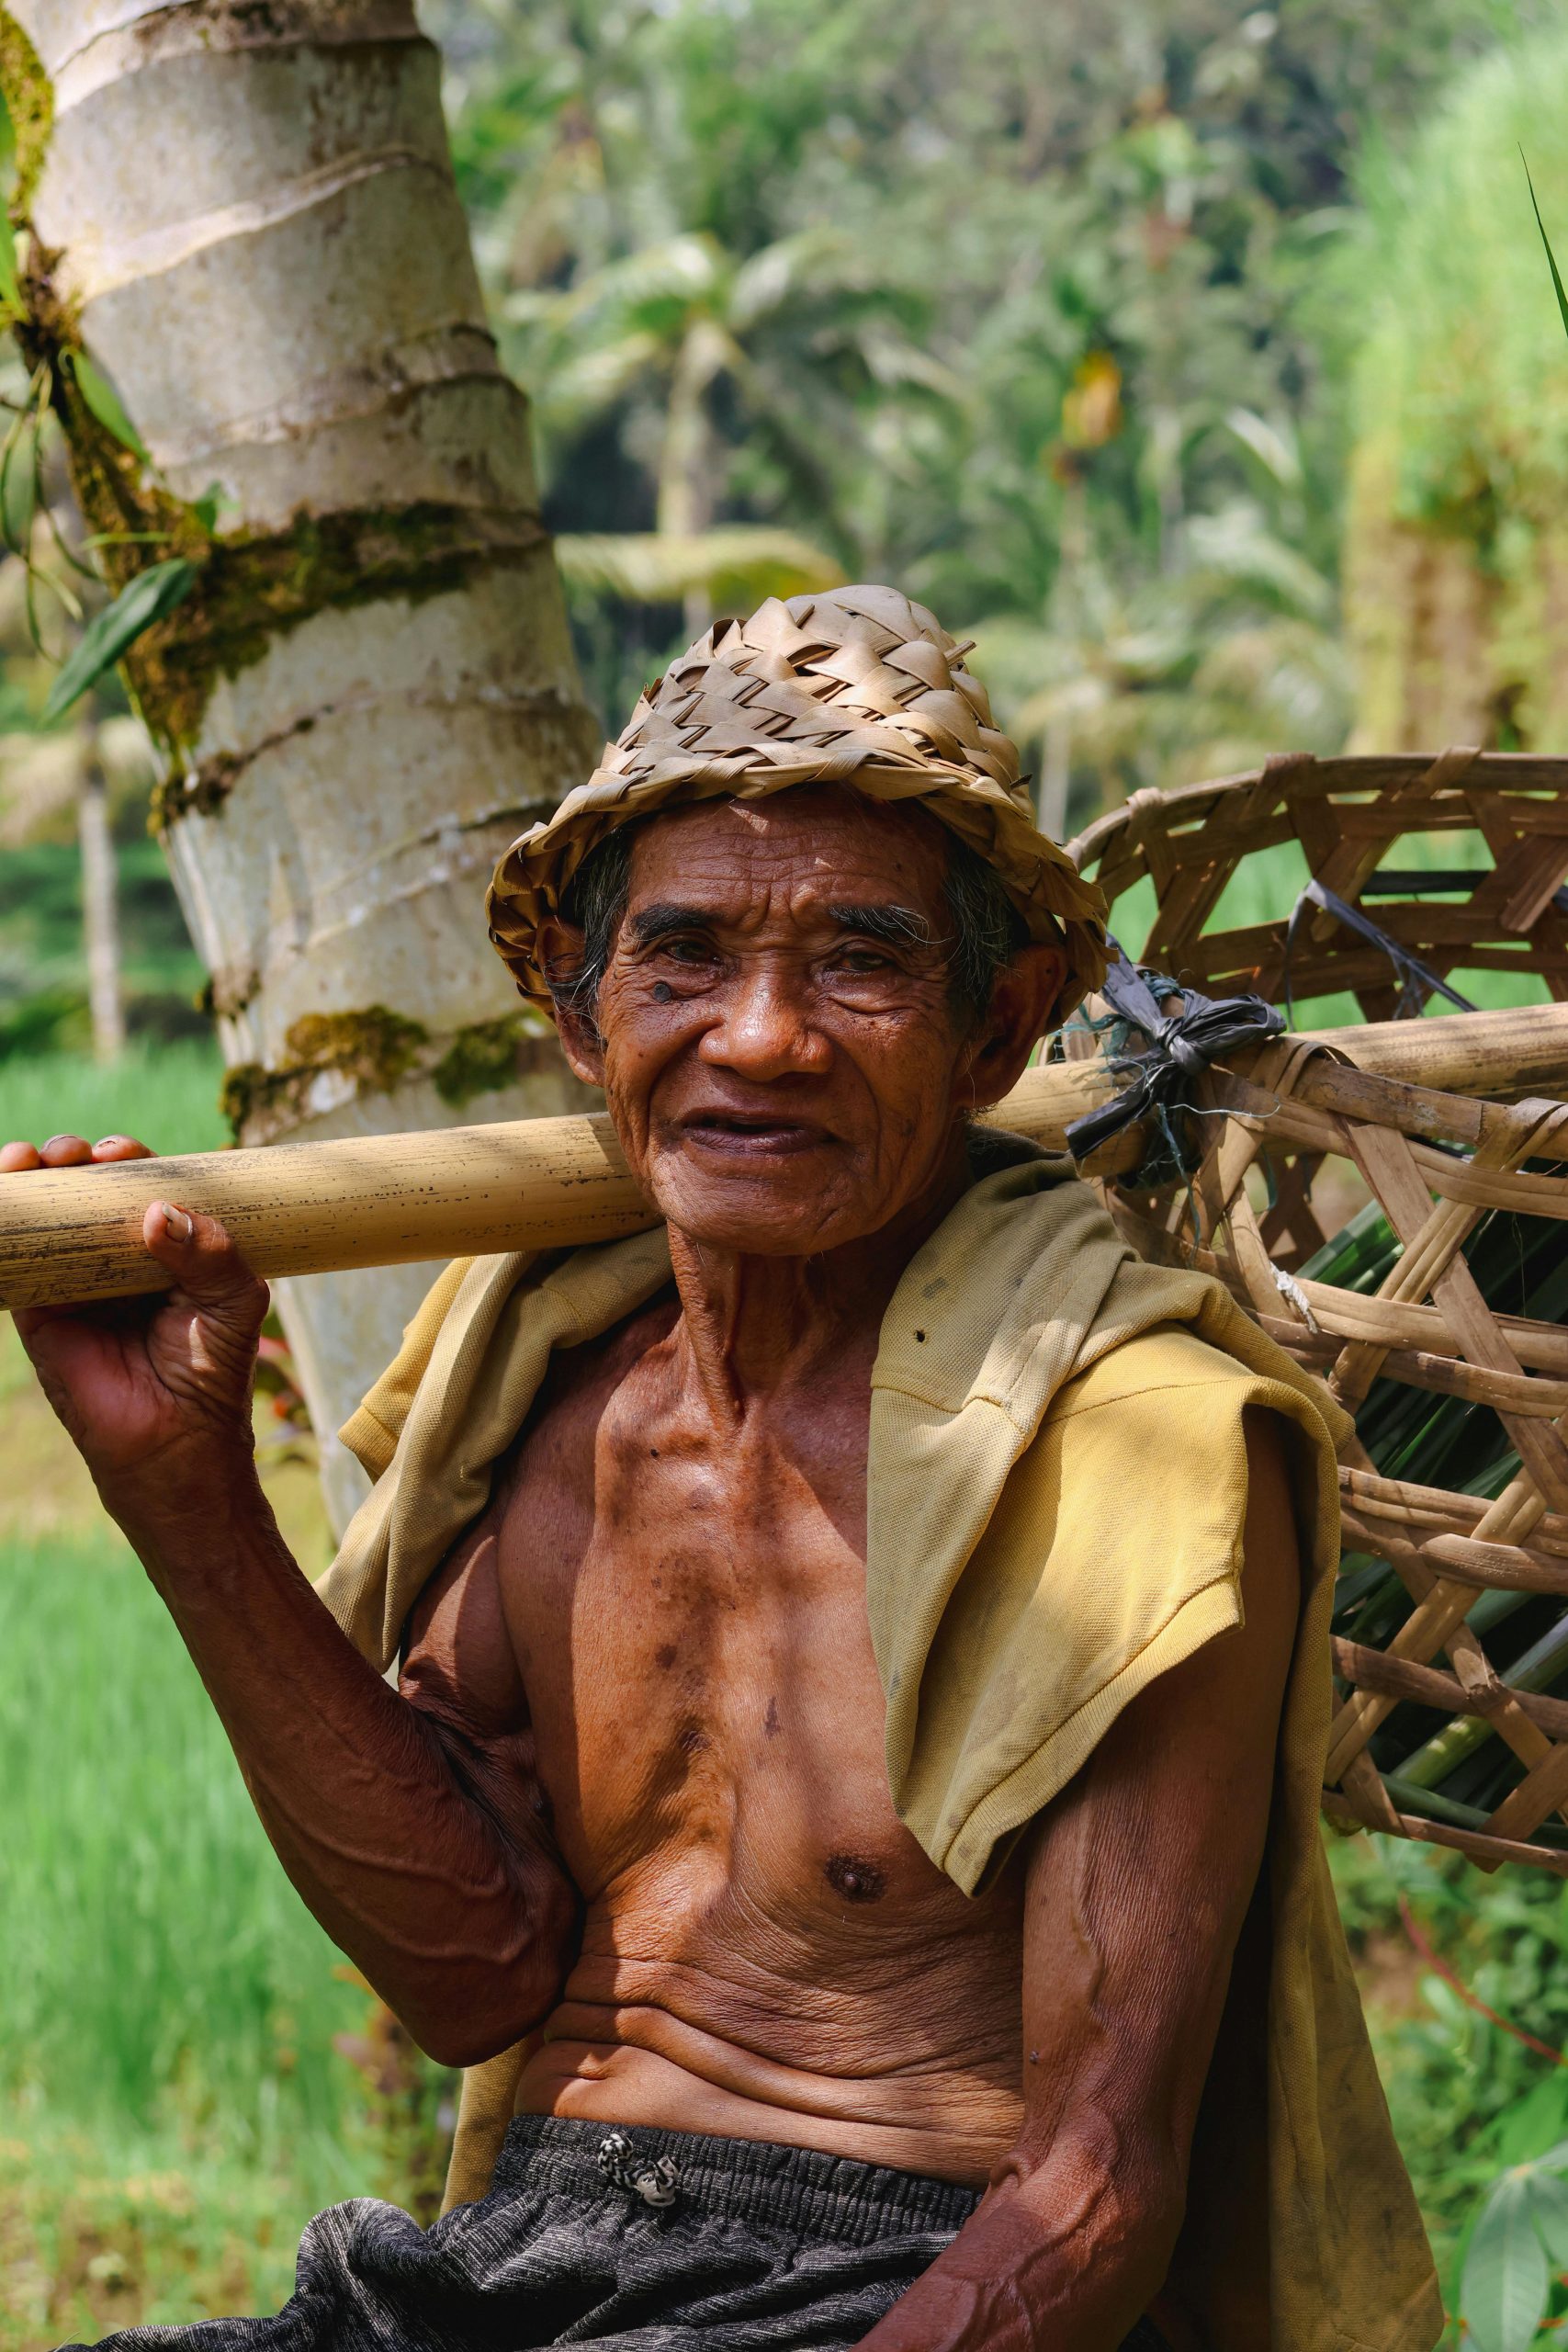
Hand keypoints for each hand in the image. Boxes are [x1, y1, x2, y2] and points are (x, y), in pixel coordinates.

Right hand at [4, 1132, 269, 1512]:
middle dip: (75, 1158)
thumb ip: (210, 1251)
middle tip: (73, 1154)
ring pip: (51, 1214)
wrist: (176, 1440)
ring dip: (34, 1175)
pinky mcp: (39, 1310)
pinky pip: (16, 1259)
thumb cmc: (213, 1369)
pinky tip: (4, 1192)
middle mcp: (120, 1256)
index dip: (130, 1160)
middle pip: (89, 1189)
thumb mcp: (233, 1300)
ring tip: (31, 1160)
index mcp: (170, 1245)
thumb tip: (158, 1211)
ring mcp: (78, 1280)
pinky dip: (6, 1221)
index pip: (144, 1185)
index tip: (121, 1154)